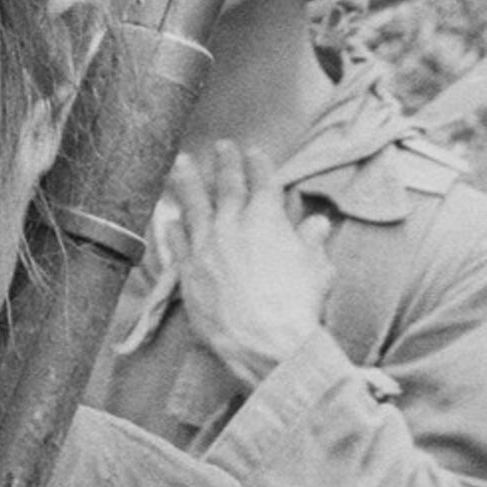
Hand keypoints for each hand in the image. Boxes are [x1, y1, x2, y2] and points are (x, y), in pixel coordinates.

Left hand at [161, 139, 334, 390]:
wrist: (265, 341)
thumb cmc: (298, 305)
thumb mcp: (317, 269)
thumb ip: (312, 243)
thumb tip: (318, 224)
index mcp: (266, 219)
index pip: (262, 182)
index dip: (258, 165)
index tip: (253, 151)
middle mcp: (232, 226)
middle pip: (227, 187)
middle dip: (225, 163)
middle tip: (221, 146)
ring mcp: (206, 248)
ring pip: (193, 206)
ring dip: (188, 183)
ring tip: (182, 163)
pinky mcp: (188, 273)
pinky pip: (177, 243)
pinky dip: (173, 229)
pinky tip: (169, 220)